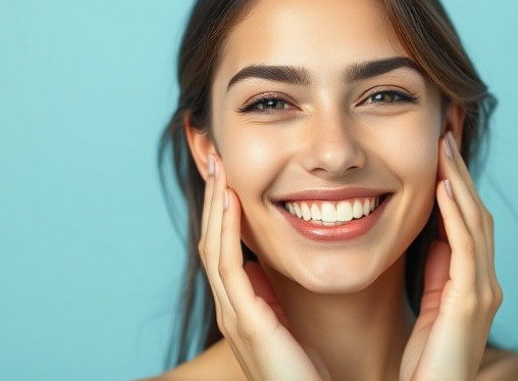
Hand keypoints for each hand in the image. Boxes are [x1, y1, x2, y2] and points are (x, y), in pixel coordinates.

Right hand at [198, 154, 324, 380]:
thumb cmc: (307, 370)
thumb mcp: (286, 323)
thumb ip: (270, 295)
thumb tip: (259, 264)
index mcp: (241, 306)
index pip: (222, 248)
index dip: (221, 211)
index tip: (226, 174)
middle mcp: (230, 308)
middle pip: (210, 241)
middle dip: (211, 199)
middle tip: (214, 157)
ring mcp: (234, 316)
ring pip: (213, 247)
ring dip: (214, 205)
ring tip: (218, 167)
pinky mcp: (246, 322)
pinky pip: (228, 265)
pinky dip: (226, 229)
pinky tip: (230, 200)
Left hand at [399, 132, 502, 380]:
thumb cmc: (427, 362)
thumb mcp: (430, 308)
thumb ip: (438, 273)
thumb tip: (435, 234)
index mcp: (474, 284)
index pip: (469, 223)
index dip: (457, 186)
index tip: (441, 152)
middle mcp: (486, 284)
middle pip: (477, 215)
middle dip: (461, 174)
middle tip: (446, 135)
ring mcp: (482, 293)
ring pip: (475, 224)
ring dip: (459, 183)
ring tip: (444, 148)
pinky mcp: (470, 303)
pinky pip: (465, 249)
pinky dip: (456, 215)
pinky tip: (444, 189)